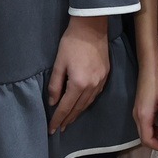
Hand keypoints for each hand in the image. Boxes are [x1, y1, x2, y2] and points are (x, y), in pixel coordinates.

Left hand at [47, 15, 110, 133]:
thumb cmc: (71, 44)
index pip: (65, 107)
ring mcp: (101, 81)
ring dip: (78, 113)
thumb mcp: (58, 64)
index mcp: (78, 83)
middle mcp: (92, 85)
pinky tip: (82, 105)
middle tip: (60, 128)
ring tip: (69, 120)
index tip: (51, 130)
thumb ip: (55, 85)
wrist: (92, 28)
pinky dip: (87, 103)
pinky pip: (95, 95)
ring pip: (88, 103)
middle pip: (78, 108)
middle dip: (68, 119)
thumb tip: (53, 102)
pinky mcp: (106, 75)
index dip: (58, 119)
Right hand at [132, 58, 157, 151]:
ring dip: (157, 135)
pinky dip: (156, 126)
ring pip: (146, 129)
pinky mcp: (142, 104)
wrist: (151, 62)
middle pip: (145, 136)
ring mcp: (138, 109)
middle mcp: (138, 115)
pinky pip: (147, 121)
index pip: (147, 140)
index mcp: (143, 115)